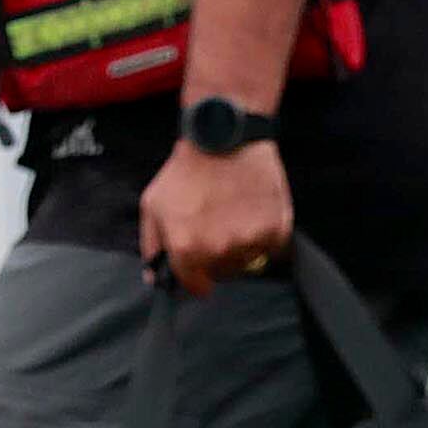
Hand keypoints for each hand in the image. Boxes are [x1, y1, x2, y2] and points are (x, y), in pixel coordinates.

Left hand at [138, 138, 292, 296]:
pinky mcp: (276, 229)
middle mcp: (219, 249)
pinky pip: (271, 249)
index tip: (199, 273)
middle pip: (223, 273)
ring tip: (233, 217)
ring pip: (248, 261)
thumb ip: (152, 246)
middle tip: (215, 228)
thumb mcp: (153, 206)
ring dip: (241, 247)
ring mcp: (250, 240)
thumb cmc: (186, 172)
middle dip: (217, 259)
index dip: (196, 280)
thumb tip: (155, 278)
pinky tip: (252, 213)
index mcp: (187, 248)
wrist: (224, 140)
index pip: (196, 287)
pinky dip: (264, 237)